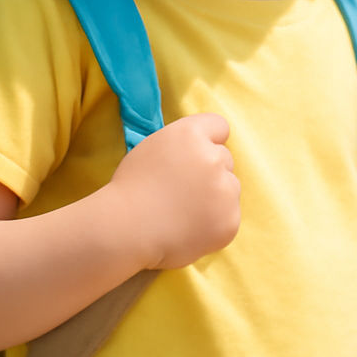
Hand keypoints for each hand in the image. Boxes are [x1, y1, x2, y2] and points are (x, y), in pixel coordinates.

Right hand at [106, 112, 240, 269]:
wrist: (126, 230)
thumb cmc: (131, 188)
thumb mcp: (154, 147)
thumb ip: (184, 143)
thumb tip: (207, 148)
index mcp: (191, 134)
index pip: (219, 126)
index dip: (209, 140)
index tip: (197, 156)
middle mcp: (214, 157)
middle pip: (225, 159)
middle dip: (209, 172)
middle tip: (182, 191)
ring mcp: (226, 190)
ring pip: (230, 188)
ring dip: (215, 197)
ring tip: (183, 212)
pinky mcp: (230, 220)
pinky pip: (229, 216)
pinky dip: (214, 223)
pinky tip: (189, 229)